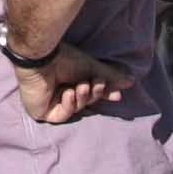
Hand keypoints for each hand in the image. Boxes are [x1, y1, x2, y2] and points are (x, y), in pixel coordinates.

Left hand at [14, 45, 130, 124]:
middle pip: (85, 102)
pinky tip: (67, 92)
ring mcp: (50, 102)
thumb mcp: (92, 68)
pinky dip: (68, 104)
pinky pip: (62, 116)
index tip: (118, 95)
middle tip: (97, 83)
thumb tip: (131, 82)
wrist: (42, 57)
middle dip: (94, 94)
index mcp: (71, 79)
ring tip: (80, 85)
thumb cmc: (64, 58)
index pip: (91, 92)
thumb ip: (110, 76)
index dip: (104, 94)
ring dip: (82, 97)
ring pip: (76, 109)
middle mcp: (60, 90)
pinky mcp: (41, 112)